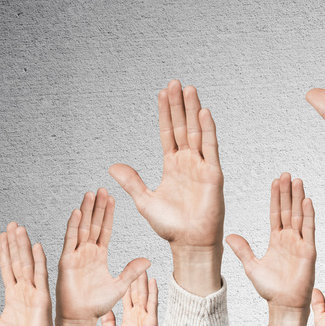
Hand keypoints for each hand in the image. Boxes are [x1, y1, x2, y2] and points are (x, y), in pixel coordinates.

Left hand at [0, 223, 53, 325]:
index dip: (5, 252)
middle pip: (18, 261)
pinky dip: (38, 261)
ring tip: (20, 229)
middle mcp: (25, 291)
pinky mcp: (42, 299)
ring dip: (23, 246)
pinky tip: (36, 247)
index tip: (3, 236)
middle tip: (13, 225)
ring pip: (27, 264)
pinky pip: (40, 276)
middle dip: (14, 243)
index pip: (8, 268)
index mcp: (13, 296)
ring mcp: (34, 293)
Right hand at [55, 189, 149, 325]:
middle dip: (97, 207)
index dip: (108, 214)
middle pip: (94, 224)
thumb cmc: (98, 304)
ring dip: (86, 211)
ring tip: (90, 194)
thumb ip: (132, 271)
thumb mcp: (120, 285)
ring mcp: (76, 255)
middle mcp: (87, 252)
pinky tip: (77, 213)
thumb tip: (148, 259)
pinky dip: (73, 227)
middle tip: (101, 188)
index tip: (112, 198)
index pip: (105, 229)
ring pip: (82, 228)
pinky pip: (70, 241)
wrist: (82, 317)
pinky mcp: (67, 262)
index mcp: (100, 255)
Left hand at [102, 272, 158, 325]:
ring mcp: (145, 317)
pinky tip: (153, 281)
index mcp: (128, 318)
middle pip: (136, 293)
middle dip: (136, 280)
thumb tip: (104, 311)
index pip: (127, 298)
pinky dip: (153, 292)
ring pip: (144, 295)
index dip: (126, 286)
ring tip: (144, 268)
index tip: (124, 275)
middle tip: (135, 265)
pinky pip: (152, 304)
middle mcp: (138, 315)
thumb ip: (108, 322)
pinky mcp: (151, 321)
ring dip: (144, 282)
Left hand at [109, 80, 223, 294]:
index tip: (162, 93)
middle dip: (178, 104)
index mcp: (172, 166)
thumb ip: (132, 181)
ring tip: (189, 89)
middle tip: (176, 82)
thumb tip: (111, 166)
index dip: (164, 113)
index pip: (167, 133)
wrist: (189, 242)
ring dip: (192, 110)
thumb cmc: (170, 226)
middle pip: (181, 126)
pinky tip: (203, 113)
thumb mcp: (144, 201)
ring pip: (196, 131)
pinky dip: (207, 130)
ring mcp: (201, 166)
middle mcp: (188, 162)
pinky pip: (210, 148)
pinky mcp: (213, 174)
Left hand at [226, 173, 315, 325]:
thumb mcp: (251, 266)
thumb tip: (228, 235)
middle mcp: (289, 239)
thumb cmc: (270, 288)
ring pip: (299, 216)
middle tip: (287, 174)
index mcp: (276, 240)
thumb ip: (242, 249)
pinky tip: (307, 201)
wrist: (283, 304)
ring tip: (297, 181)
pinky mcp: (308, 251)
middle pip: (288, 210)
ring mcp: (300, 243)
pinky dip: (308, 215)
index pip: (276, 214)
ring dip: (298, 198)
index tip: (275, 181)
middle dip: (287, 192)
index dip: (276, 198)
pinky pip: (308, 230)